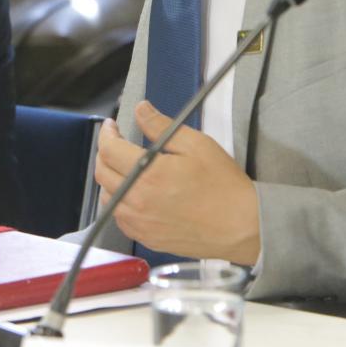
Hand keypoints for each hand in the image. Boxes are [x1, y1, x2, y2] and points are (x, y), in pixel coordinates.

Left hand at [95, 101, 259, 263]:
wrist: (243, 227)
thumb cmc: (224, 186)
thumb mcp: (196, 145)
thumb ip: (161, 126)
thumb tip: (141, 109)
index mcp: (148, 174)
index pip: (109, 149)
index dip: (107, 133)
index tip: (112, 126)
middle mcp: (137, 201)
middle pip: (102, 172)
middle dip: (105, 152)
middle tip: (116, 142)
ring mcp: (140, 223)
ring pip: (107, 197)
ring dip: (110, 178)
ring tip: (125, 167)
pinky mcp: (147, 238)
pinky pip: (120, 218)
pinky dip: (119, 202)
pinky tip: (134, 193)